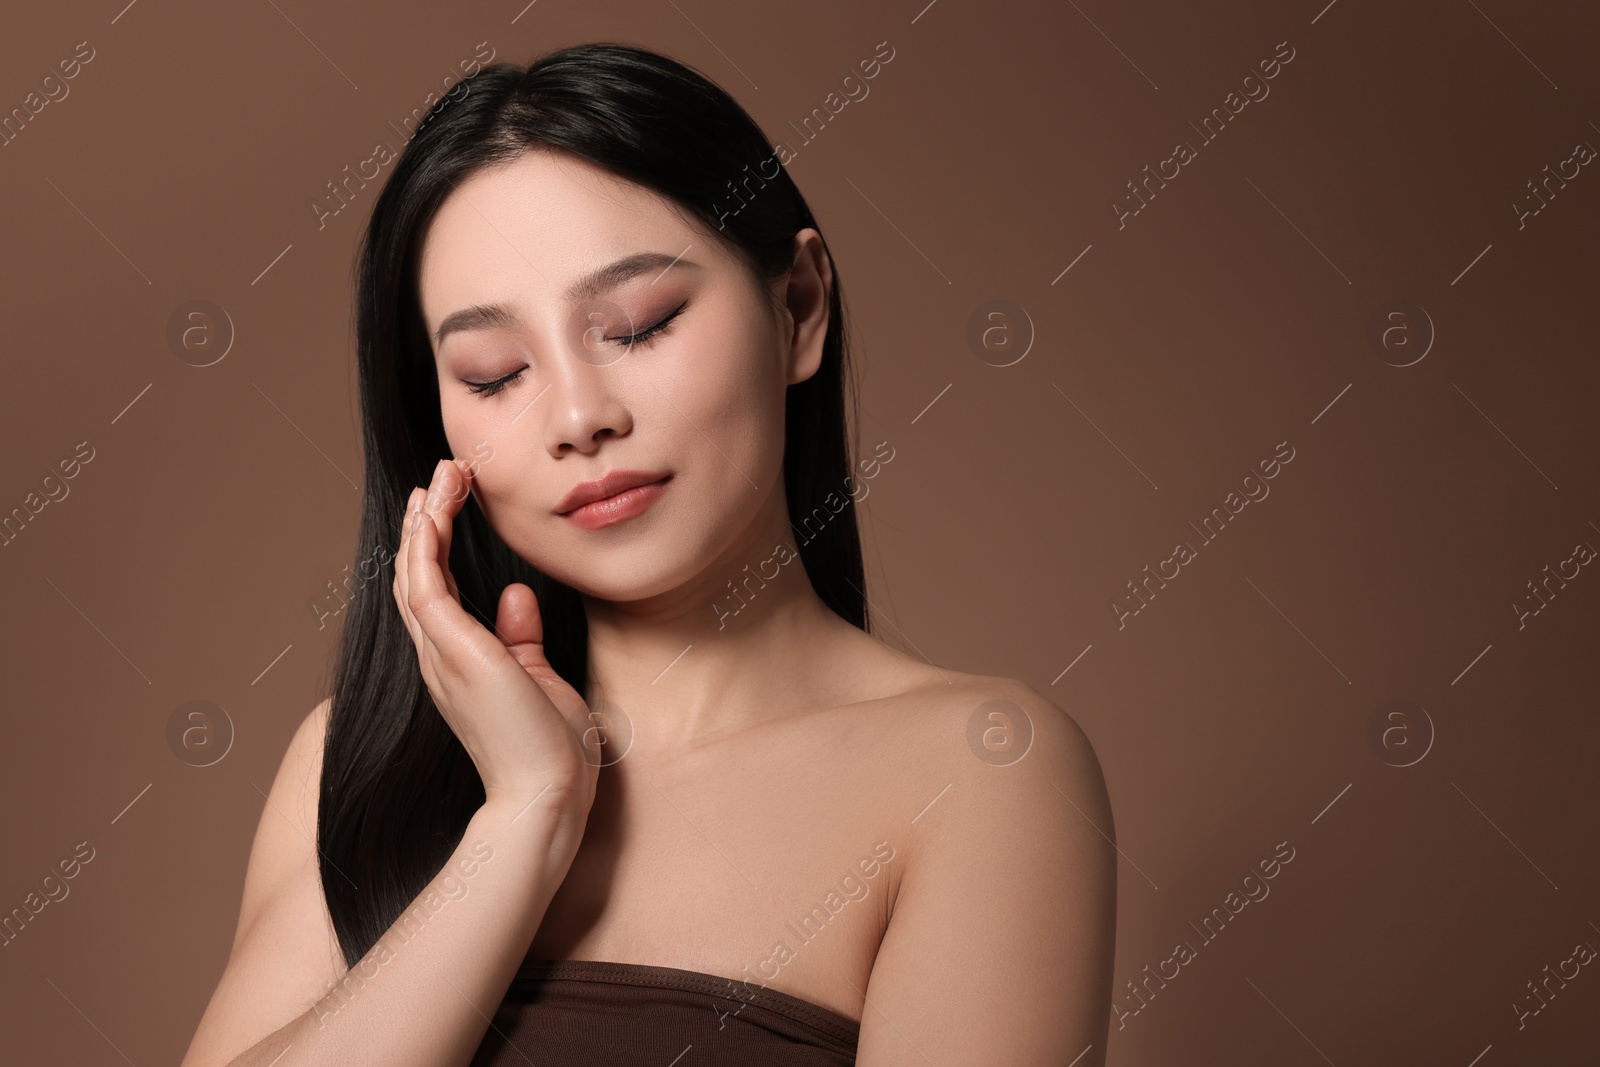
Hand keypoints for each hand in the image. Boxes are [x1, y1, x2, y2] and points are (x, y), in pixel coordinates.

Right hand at [392, 458, 599, 829]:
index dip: (432, 548)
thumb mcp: (539, 681)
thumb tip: (517, 596)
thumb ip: (522, 639)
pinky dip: (424, 544)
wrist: (548, 798)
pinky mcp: (454, 653)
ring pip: (414, 573)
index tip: (445, 505)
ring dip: (424, 521)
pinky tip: (431, 509)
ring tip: (440, 476)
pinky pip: (424, 586)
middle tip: (441, 477)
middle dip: (425, 522)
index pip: (435, 595)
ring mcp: (442, 656)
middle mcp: (440, 659)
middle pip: (415, 576)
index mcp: (459, 666)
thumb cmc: (549, 753)